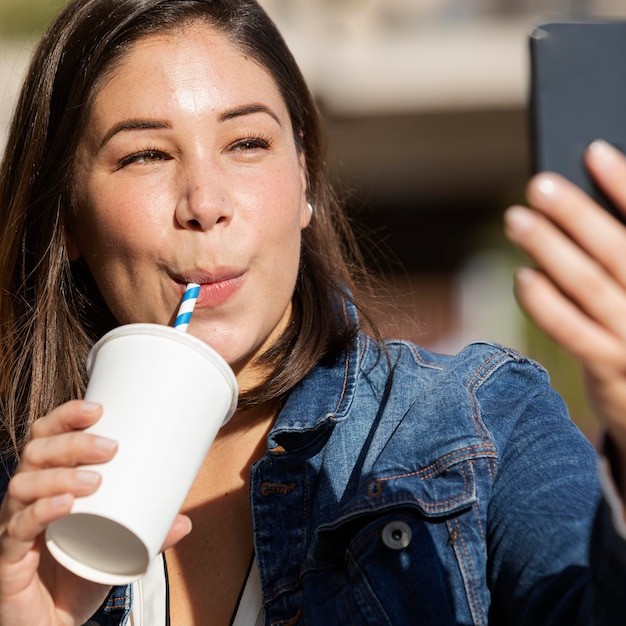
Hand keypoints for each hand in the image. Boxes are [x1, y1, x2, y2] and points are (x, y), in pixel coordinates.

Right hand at [0, 400, 191, 624]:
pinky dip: (40, 512)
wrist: (50, 625)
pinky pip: (17, 528)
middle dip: (72, 442)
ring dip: (60, 474)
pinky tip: (64, 504)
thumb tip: (184, 521)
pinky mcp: (8, 558)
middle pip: (35, 452)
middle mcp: (24, 497)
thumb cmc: (78, 572)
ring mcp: (12, 526)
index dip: (66, 416)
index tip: (98, 408)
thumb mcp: (118, 546)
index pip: (46, 435)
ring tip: (96, 480)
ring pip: (23, 484)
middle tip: (110, 447)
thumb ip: (149, 533)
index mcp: (47, 481)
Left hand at [504, 140, 625, 464]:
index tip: (595, 151)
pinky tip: (523, 276)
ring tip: (517, 221)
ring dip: (550, 249)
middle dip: (576, 214)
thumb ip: (618, 250)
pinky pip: (572, 331)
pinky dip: (545, 303)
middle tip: (538, 186)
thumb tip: (587, 200)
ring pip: (589, 286)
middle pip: (616, 250)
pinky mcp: (612, 368)